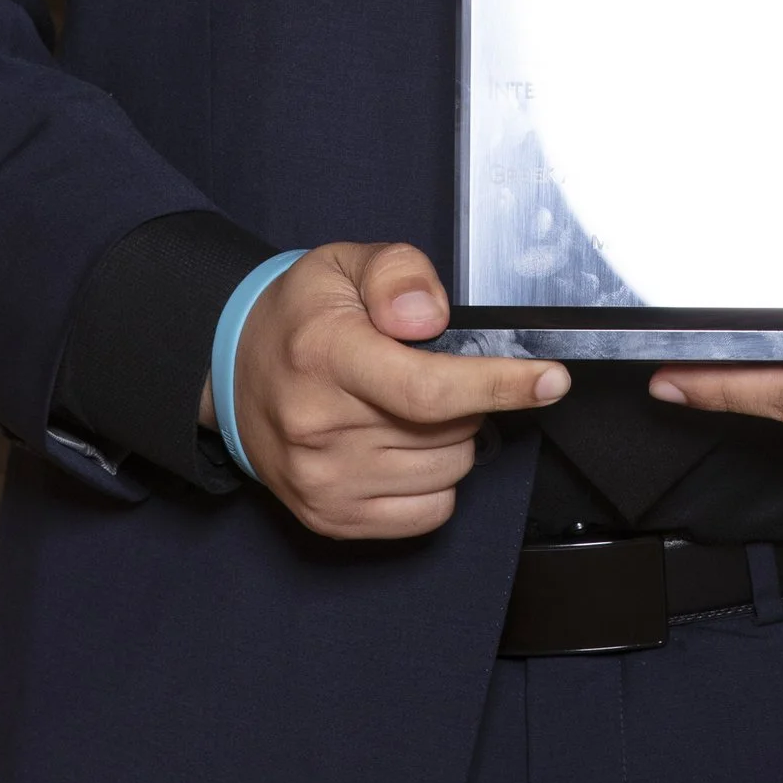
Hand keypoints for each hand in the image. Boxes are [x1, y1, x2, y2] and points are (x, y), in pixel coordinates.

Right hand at [205, 243, 567, 541]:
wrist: (232, 372)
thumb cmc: (299, 317)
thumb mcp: (343, 264)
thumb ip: (397, 274)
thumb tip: (431, 318)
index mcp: (328, 357)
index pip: (429, 389)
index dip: (500, 385)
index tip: (550, 380)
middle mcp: (321, 428)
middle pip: (451, 432)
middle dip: (466, 399)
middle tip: (428, 371)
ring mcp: (325, 482)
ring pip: (449, 472)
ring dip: (451, 440)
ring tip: (407, 407)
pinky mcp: (331, 518)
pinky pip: (429, 512)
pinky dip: (435, 481)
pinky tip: (401, 447)